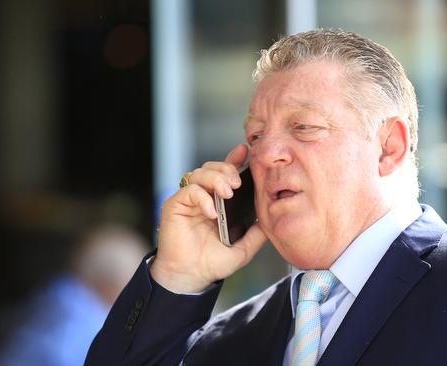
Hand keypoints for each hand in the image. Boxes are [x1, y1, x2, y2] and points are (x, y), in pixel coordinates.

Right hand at [151, 144, 266, 292]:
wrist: (191, 277)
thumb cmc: (213, 263)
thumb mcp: (243, 248)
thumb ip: (257, 233)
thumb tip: (272, 217)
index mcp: (218, 201)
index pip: (226, 173)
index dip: (234, 159)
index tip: (246, 152)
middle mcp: (202, 197)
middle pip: (212, 167)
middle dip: (227, 169)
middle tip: (237, 184)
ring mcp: (188, 200)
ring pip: (199, 173)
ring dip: (216, 179)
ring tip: (227, 194)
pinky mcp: (174, 205)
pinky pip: (189, 190)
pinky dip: (202, 197)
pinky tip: (212, 212)